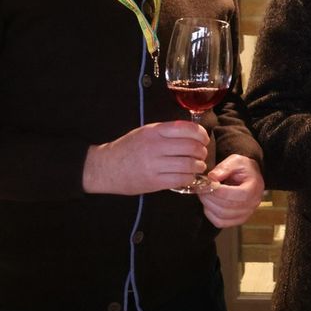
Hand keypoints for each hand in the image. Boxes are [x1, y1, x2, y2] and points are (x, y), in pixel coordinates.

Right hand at [82, 121, 208, 194]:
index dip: (201, 134)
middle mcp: (155, 146)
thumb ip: (167, 131)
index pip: (187, 129)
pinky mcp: (154, 181)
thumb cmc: (128, 148)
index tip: (204, 139)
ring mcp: (154, 164)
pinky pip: (180, 179)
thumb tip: (193, 133)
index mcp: (154, 131)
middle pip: (191, 147)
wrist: (106, 168)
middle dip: (202, 151)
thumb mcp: (146, 132)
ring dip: (198, 166)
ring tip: (197, 166)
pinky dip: (189, 178)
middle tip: (202, 154)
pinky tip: (188, 177)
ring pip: (188, 164)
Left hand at [198, 154, 264, 227]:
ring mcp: (246, 214)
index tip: (206, 183)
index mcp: (253, 188)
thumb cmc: (244, 168)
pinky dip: (211, 215)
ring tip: (203, 195)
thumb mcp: (236, 161)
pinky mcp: (238, 219)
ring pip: (222, 216)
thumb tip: (211, 178)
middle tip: (201, 189)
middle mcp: (252, 204)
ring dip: (208, 206)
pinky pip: (221, 223)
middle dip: (210, 198)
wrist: (251, 176)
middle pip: (226, 207)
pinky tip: (208, 205)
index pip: (233, 194)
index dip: (216, 190)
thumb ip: (224, 168)